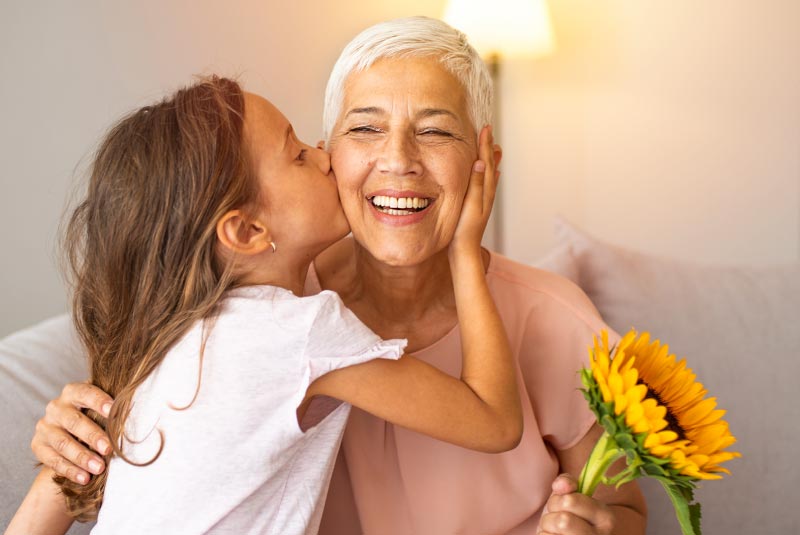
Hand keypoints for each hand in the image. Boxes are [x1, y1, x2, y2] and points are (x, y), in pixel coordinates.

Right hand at [31, 382, 113, 484]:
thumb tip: (140, 414)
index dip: (99, 401)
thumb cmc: (95, 417)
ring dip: (82, 457)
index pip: (85, 393)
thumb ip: (113, 409)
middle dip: (92, 435)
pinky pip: (53, 460)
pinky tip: (85, 478)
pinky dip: (70, 470)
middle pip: (74, 421)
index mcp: (73, 392)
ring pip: (62, 442)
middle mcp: (56, 407)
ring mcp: (45, 427)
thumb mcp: (101, 409)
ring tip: (99, 468)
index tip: (113, 411)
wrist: (71, 434)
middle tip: (108, 449)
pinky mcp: (38, 446)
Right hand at [449, 125, 499, 257]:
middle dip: (488, 148)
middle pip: (488, 165)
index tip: (485, 128)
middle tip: (489, 131)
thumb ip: (475, 184)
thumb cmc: (465, 230)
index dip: (485, 144)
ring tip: (494, 148)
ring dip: (490, 159)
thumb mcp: (470, 204)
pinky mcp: (478, 206)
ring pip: (488, 174)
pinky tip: (491, 174)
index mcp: (484, 190)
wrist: (464, 251)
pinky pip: (486, 185)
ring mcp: (484, 200)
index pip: (484, 161)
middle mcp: (487, 193)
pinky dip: (488, 175)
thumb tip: (479, 162)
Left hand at [538, 474, 614, 534]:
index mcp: (605, 517)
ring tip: (554, 530)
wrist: (568, 534)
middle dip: (551, 515)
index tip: (564, 505)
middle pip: (562, 521)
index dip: (559, 500)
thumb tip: (561, 485)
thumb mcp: (571, 496)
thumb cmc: (570, 516)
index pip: (570, 501)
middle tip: (555, 519)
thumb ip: (568, 483)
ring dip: (546, 528)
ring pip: (552, 534)